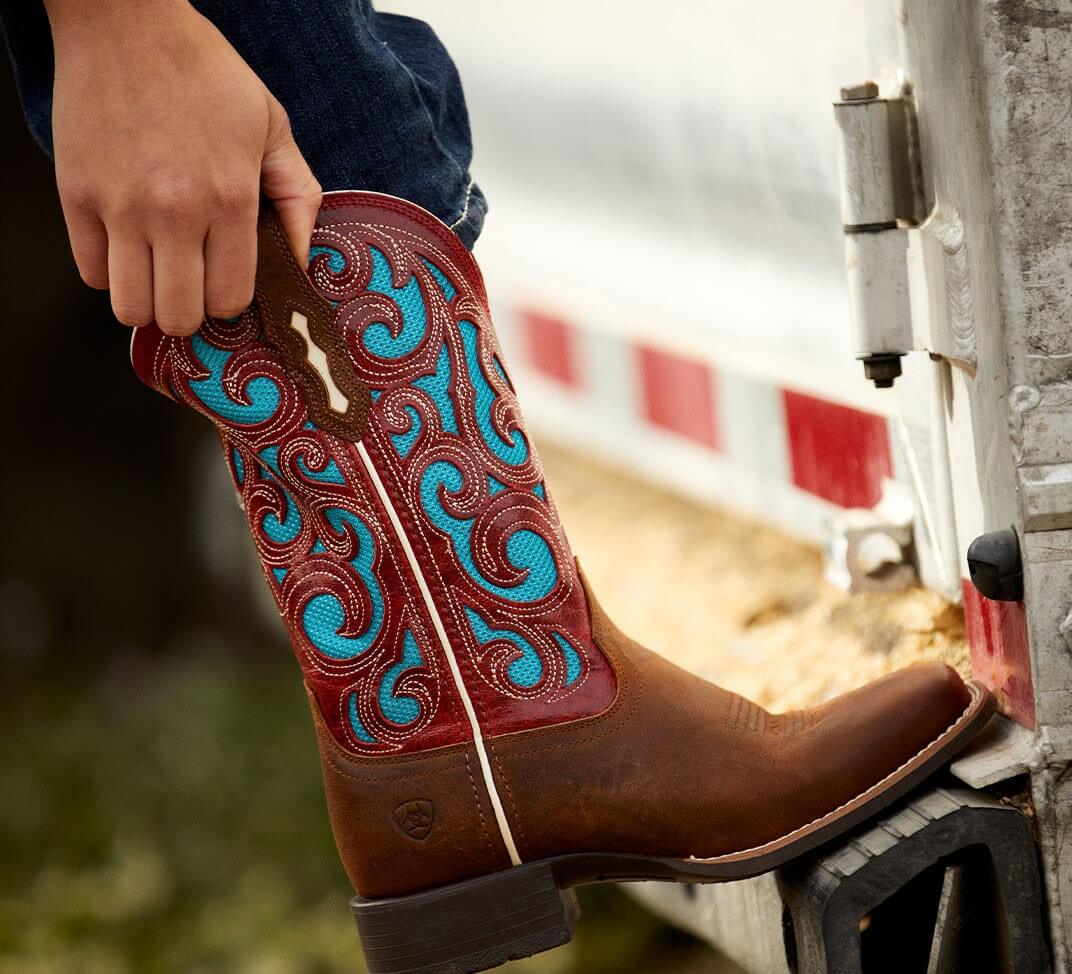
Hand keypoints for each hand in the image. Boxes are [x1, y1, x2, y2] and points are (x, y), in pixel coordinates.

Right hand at [46, 0, 321, 334]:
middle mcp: (176, 211)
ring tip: (158, 275)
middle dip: (190, 314)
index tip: (226, 284)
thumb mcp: (273, 128)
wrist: (127, 22)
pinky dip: (109, 272)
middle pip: (179, 316)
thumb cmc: (206, 74)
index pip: (230, 299)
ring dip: (148, 303)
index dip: (230, 302)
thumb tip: (302, 260)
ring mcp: (121, 206)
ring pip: (131, 308)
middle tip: (192, 288)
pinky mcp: (76, 195)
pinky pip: (90, 272)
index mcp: (231, 198)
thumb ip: (297, 198)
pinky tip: (126, 248)